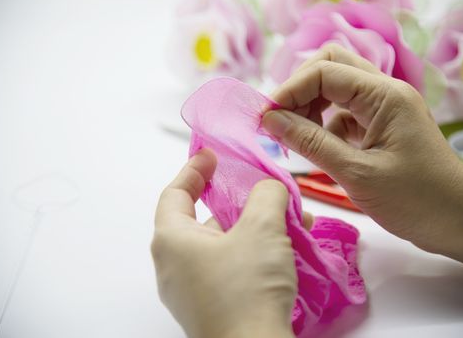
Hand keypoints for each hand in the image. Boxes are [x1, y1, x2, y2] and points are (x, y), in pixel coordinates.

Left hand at [151, 149, 296, 337]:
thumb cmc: (247, 288)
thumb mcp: (261, 228)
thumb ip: (265, 195)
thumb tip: (268, 189)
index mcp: (172, 240)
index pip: (175, 193)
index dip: (194, 169)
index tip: (212, 155)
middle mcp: (174, 265)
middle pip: (203, 219)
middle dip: (238, 203)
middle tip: (260, 190)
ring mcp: (191, 290)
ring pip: (222, 245)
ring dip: (254, 230)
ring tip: (290, 222)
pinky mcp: (211, 307)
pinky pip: (229, 268)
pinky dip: (253, 253)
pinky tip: (285, 252)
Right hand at [262, 44, 462, 273]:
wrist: (456, 219)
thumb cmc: (414, 200)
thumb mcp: (356, 172)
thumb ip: (310, 142)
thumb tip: (270, 120)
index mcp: (383, 95)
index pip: (324, 71)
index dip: (289, 91)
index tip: (265, 119)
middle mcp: (384, 92)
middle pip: (330, 66)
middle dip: (299, 90)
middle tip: (280, 122)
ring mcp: (383, 107)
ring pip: (335, 88)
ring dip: (309, 106)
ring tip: (293, 137)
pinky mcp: (380, 125)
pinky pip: (343, 112)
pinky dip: (323, 125)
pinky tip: (317, 148)